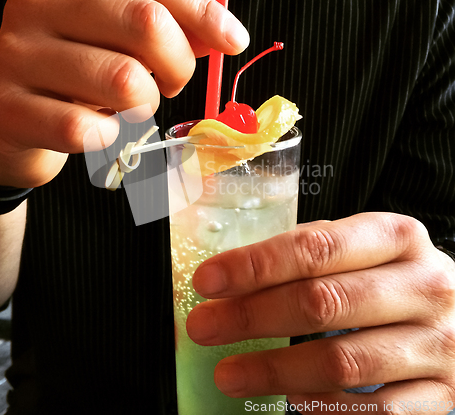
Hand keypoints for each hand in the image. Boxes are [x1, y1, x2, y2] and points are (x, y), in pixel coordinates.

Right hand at [0, 0, 248, 187]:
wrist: (11, 124)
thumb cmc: (74, 82)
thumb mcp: (116, 45)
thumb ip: (164, 32)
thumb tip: (223, 34)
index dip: (203, 11)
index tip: (235, 41)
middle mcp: (37, 6)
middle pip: (145, 23)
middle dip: (179, 65)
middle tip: (172, 86)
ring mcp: (17, 56)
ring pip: (123, 80)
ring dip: (143, 106)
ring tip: (129, 110)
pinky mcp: (6, 107)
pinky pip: (86, 128)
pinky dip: (108, 138)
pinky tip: (98, 132)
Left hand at [187, 212, 454, 413]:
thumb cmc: (393, 277)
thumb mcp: (364, 249)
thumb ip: (310, 253)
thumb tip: (233, 274)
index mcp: (396, 237)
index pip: (316, 247)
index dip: (255, 264)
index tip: (207, 280)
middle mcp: (423, 286)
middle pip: (323, 302)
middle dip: (251, 316)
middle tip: (203, 326)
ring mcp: (438, 345)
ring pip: (343, 361)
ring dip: (274, 370)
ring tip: (227, 373)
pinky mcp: (444, 396)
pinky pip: (376, 411)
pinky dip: (324, 407)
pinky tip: (289, 398)